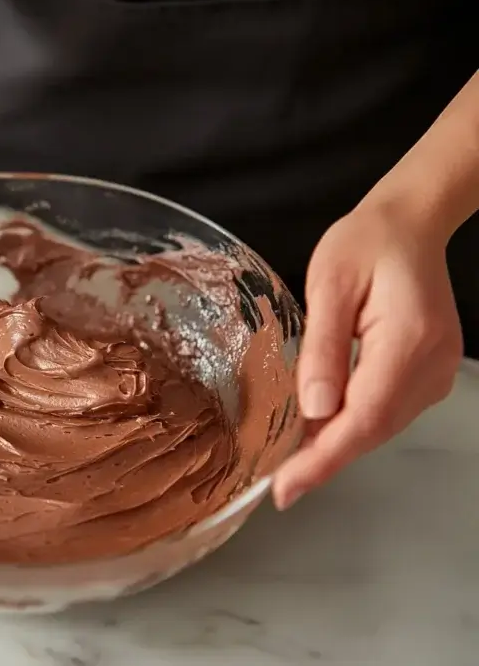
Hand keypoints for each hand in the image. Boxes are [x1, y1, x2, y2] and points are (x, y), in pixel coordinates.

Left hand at [273, 199, 463, 508]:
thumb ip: (323, 348)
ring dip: (336, 445)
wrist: (407, 225)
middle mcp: (431, 365)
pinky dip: (351, 425)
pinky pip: (386, 411)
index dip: (323, 460)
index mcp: (409, 341)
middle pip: (373, 430)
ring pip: (380, 426)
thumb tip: (313, 409)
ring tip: (290, 461)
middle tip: (278, 485)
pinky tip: (319, 429)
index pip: (363, 418)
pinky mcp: (428, 372)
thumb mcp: (329, 286)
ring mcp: (436, 372)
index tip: (286, 489)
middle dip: (323, 460)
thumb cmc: (363, 244)